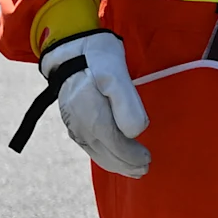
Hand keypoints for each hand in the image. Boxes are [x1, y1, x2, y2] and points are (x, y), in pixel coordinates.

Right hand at [38, 31, 150, 177]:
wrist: (70, 47)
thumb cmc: (98, 57)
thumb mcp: (116, 73)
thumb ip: (126, 103)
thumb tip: (133, 133)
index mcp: (90, 112)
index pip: (114, 143)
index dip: (131, 155)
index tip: (147, 160)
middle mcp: (77, 121)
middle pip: (104, 151)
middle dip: (125, 164)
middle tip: (144, 169)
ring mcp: (71, 122)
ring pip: (94, 151)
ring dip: (114, 163)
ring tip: (133, 170)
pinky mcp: (70, 120)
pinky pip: (87, 145)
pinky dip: (102, 155)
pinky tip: (111, 158)